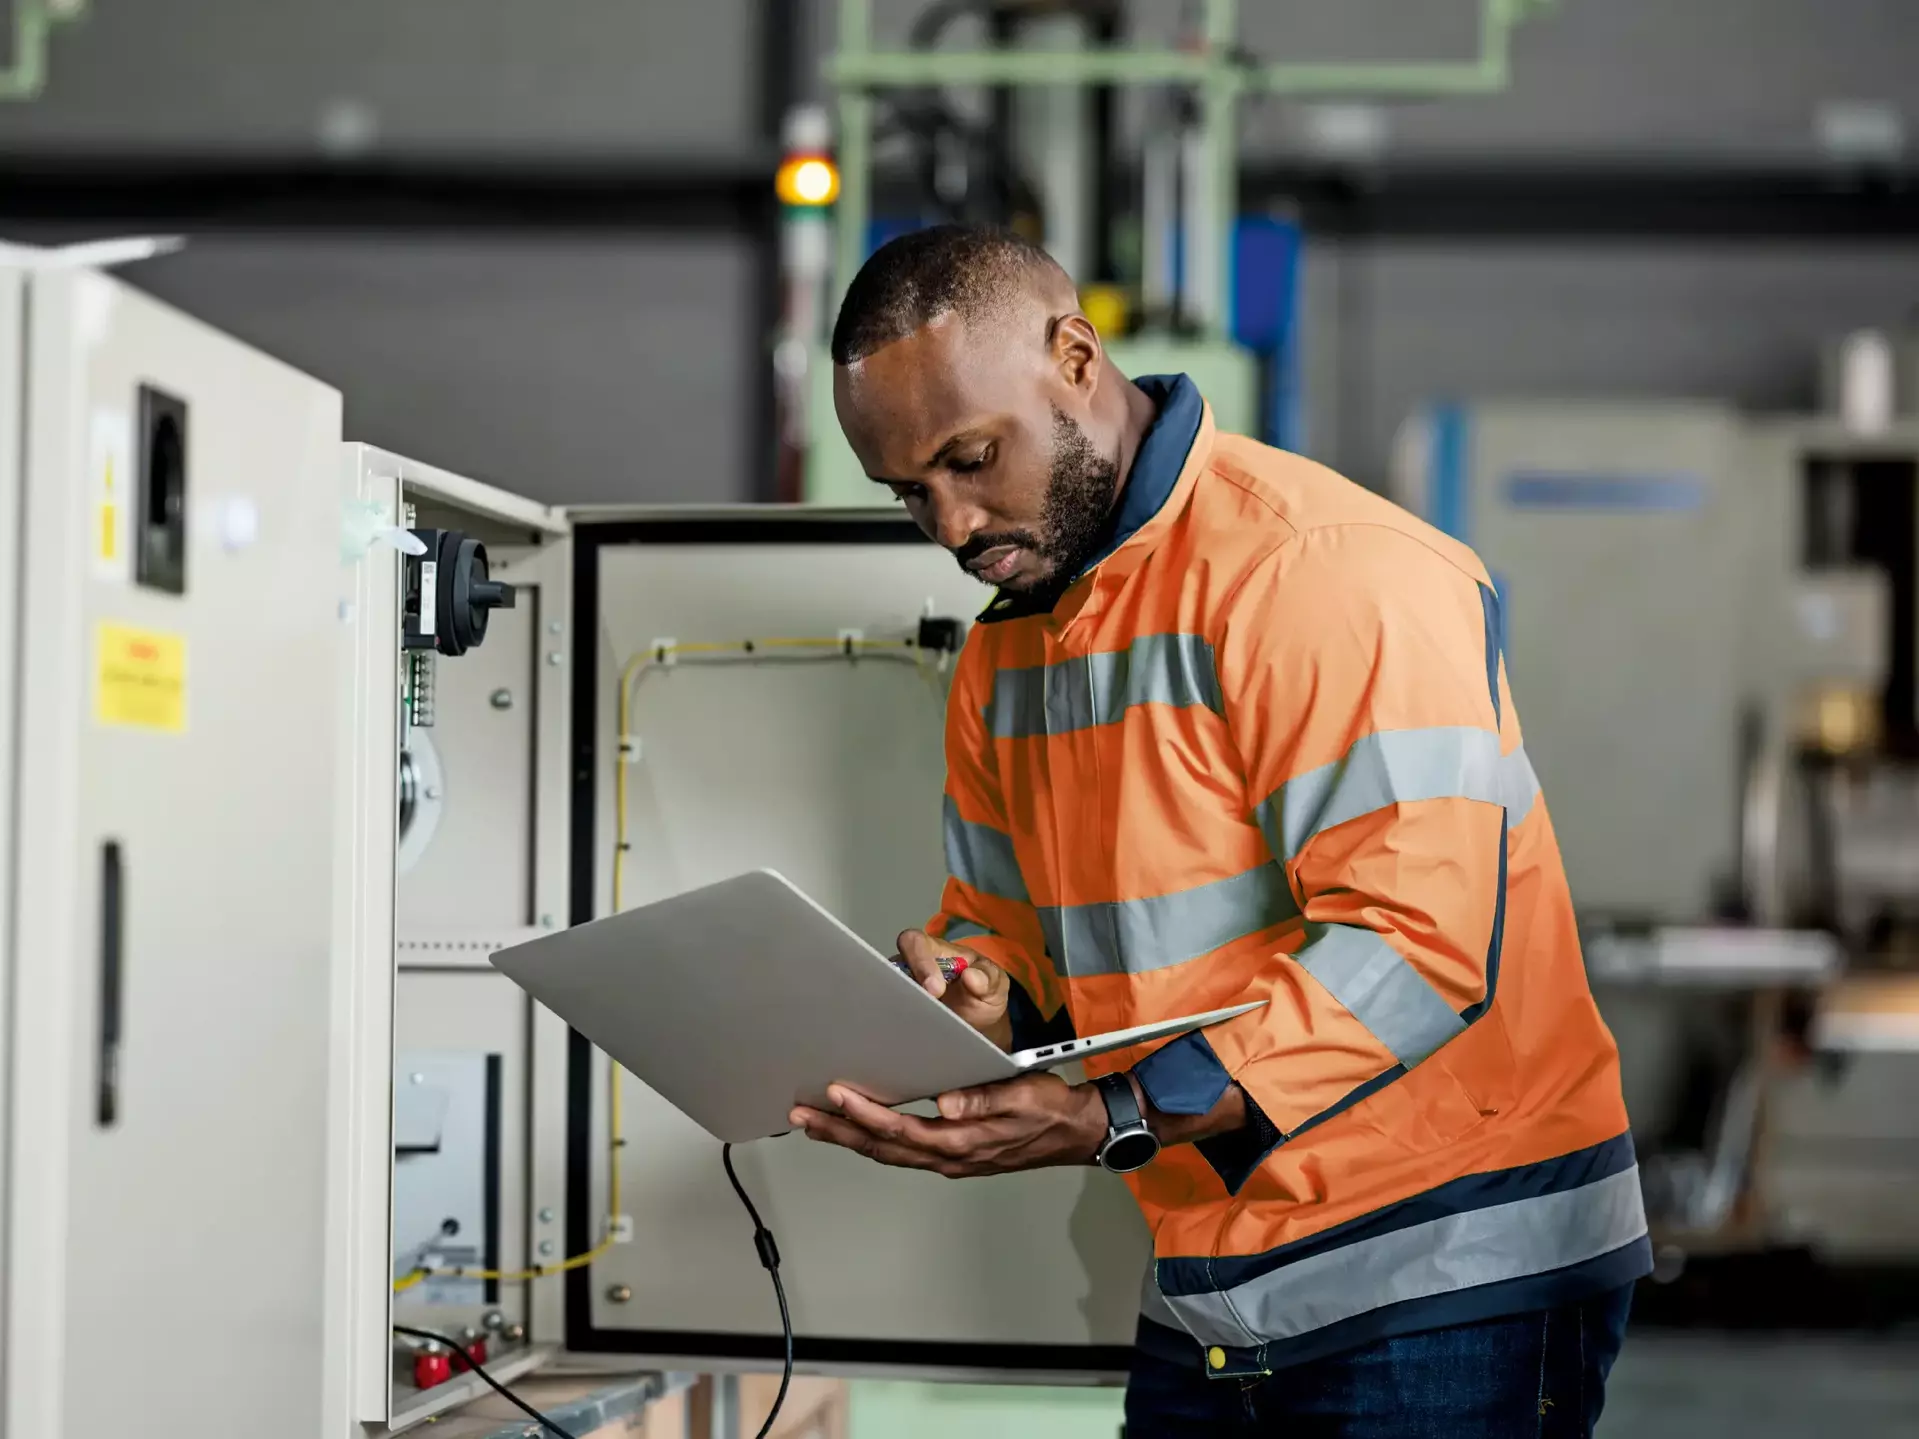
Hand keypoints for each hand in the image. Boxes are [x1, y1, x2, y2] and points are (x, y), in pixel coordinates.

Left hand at [789, 1072, 1106, 1178]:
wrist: (1074, 1131)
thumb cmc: (1049, 1108)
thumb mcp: (1021, 1095)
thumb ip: (981, 1099)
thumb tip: (944, 1102)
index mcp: (962, 1140)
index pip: (901, 1129)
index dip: (865, 1114)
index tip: (836, 1095)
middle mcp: (949, 1156)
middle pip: (882, 1148)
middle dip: (839, 1131)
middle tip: (801, 1117)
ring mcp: (949, 1158)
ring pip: (888, 1153)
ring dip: (849, 1138)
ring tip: (814, 1123)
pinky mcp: (952, 1154)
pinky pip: (902, 1152)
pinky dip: (873, 1141)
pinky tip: (857, 1130)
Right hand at [896, 927, 1011, 1050]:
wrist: (979, 1022)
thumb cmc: (984, 992)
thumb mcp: (995, 984)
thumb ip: (989, 977)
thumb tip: (971, 976)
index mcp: (936, 950)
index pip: (915, 943)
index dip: (920, 961)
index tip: (936, 989)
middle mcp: (912, 967)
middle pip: (892, 967)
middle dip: (906, 987)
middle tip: (926, 1007)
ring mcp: (904, 989)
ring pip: (888, 991)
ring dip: (902, 1005)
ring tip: (921, 1022)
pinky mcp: (900, 1010)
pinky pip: (891, 1012)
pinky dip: (900, 1022)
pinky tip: (915, 1033)